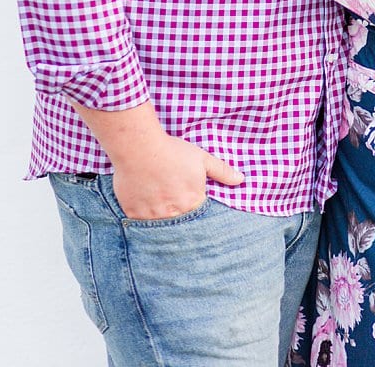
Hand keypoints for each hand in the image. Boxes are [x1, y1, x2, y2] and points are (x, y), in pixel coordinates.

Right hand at [111, 131, 244, 220]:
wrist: (140, 149)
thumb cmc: (173, 152)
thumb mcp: (202, 159)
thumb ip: (222, 172)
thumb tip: (241, 179)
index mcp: (193, 202)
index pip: (200, 214)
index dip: (196, 208)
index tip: (190, 201)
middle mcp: (174, 213)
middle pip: (180, 221)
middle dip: (179, 214)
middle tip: (172, 202)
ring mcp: (152, 216)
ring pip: (160, 224)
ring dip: (162, 217)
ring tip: (158, 203)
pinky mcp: (133, 215)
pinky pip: (140, 222)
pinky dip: (144, 216)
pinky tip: (144, 205)